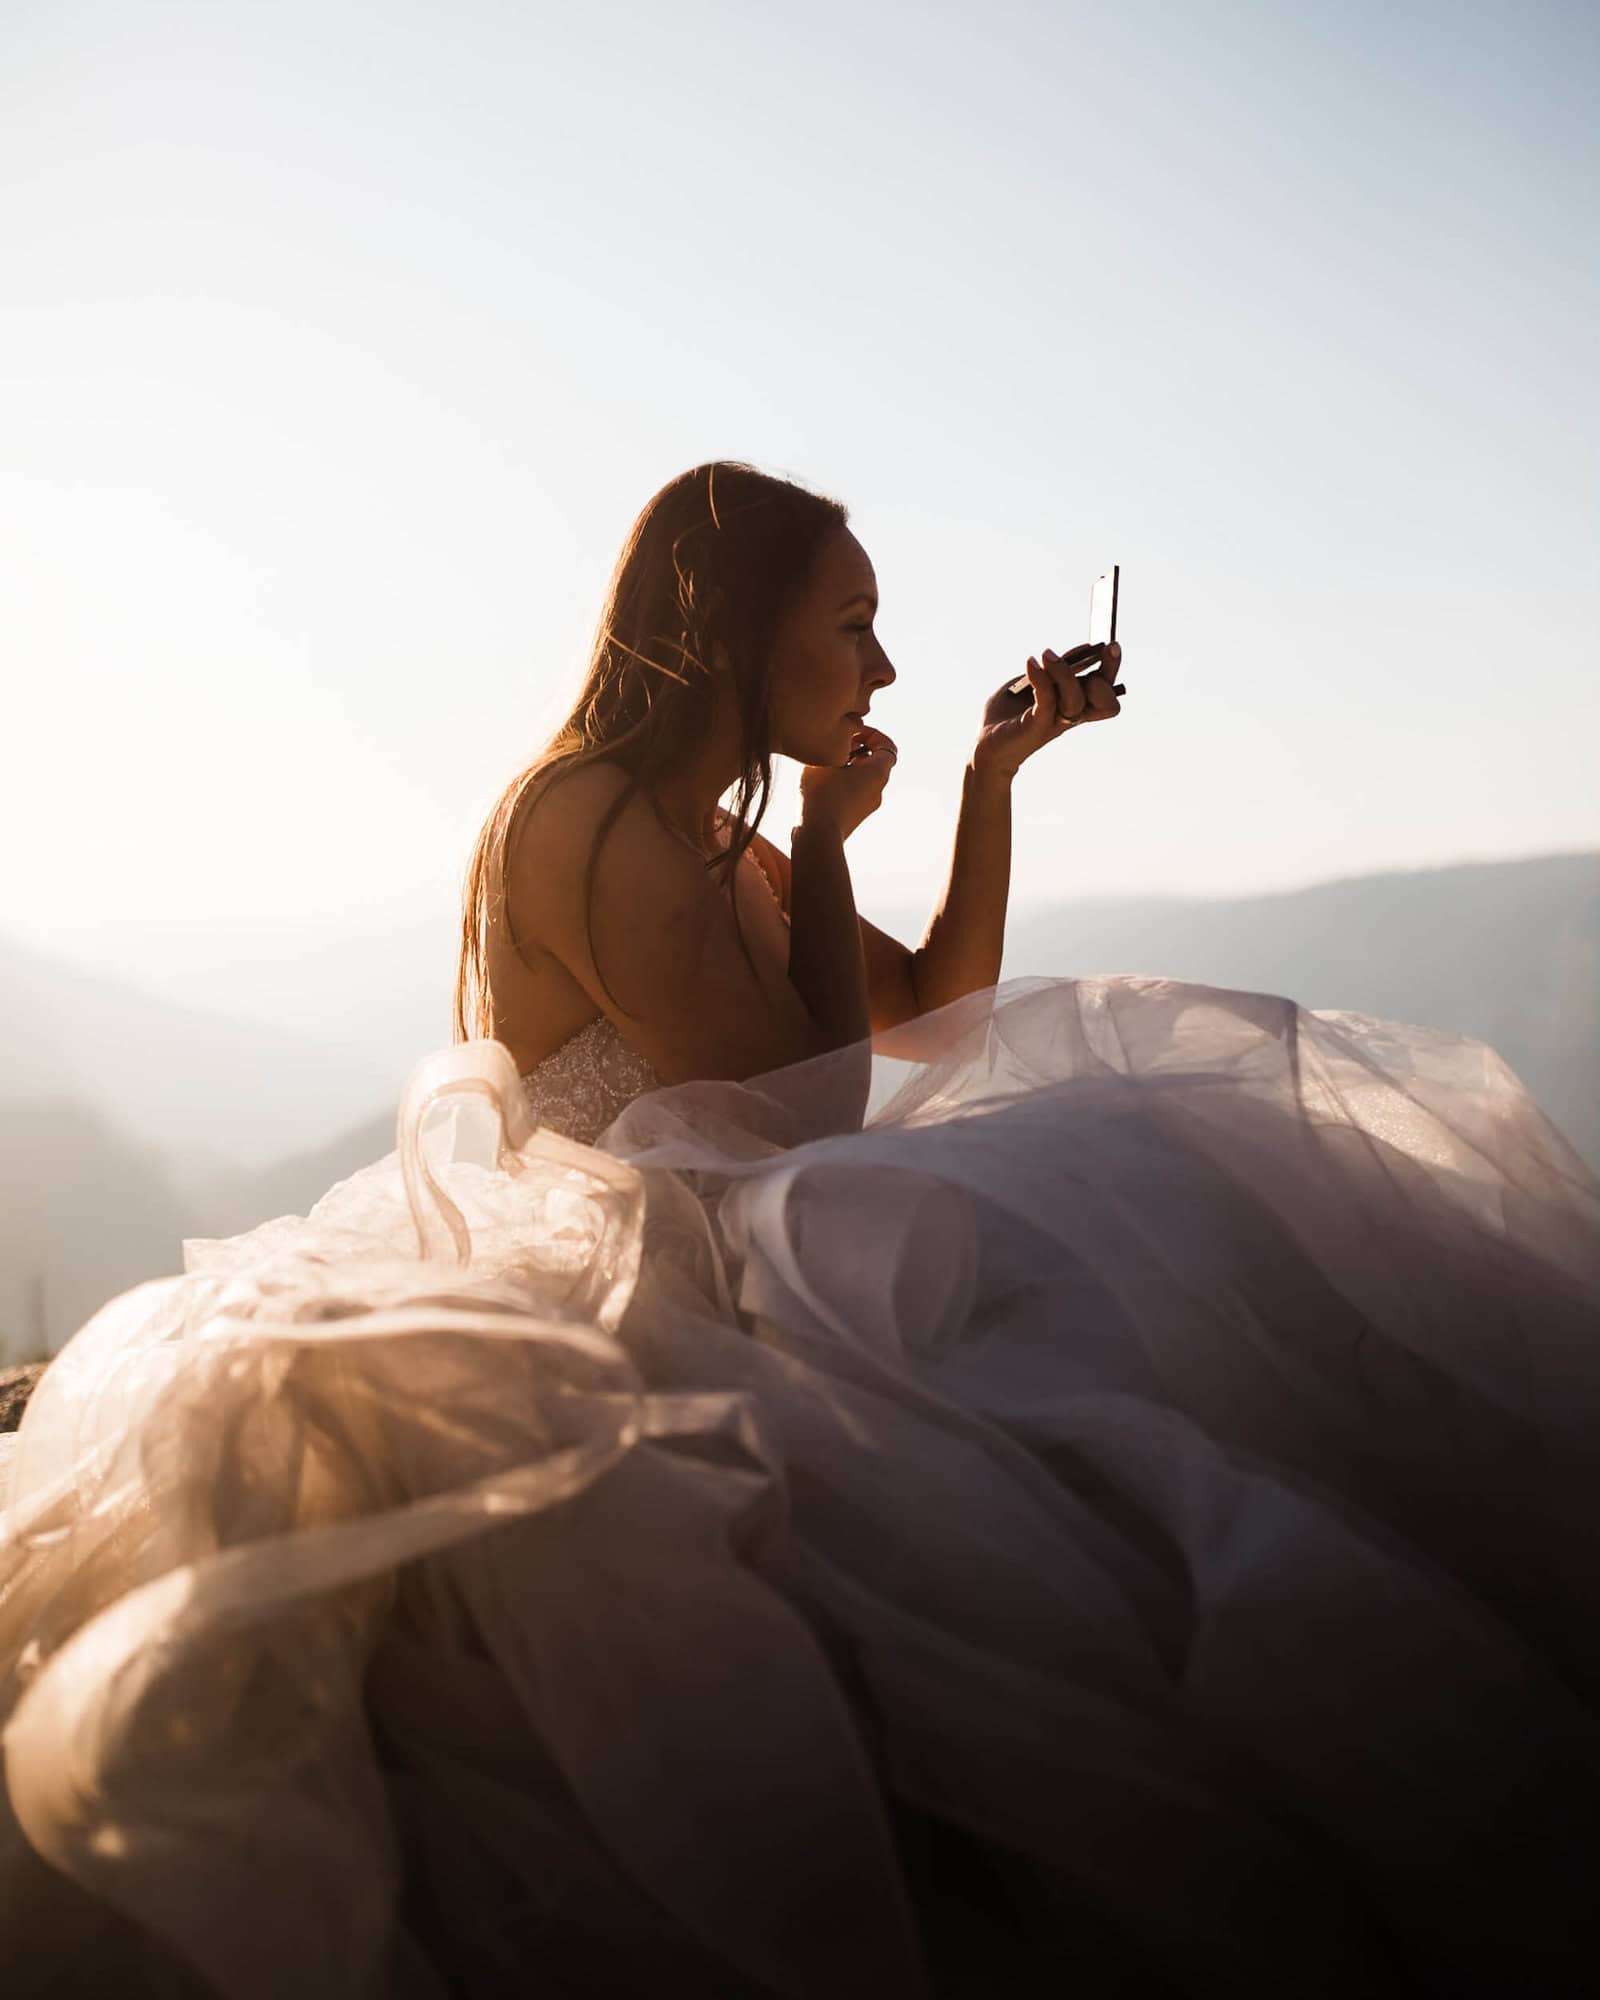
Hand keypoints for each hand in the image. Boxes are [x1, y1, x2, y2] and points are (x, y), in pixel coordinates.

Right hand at [798, 723, 898, 840]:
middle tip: (835, 749)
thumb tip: (837, 744)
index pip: (887, 745)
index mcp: (879, 772)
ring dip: (848, 769)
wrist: (817, 835)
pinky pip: (854, 794)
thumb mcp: (825, 759)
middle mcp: (879, 789)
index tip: (850, 733)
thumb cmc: (822, 794)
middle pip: (874, 762)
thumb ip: (835, 746)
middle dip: (856, 751)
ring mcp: (869, 806)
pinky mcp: (856, 818)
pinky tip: (820, 786)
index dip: (870, 734)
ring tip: (825, 767)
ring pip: (863, 779)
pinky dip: (843, 785)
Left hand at [971, 641, 1123, 779]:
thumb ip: (1053, 669)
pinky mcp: (1036, 726)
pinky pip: (1047, 701)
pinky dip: (1041, 680)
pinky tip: (1031, 663)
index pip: (1105, 689)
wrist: (988, 742)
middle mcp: (1072, 715)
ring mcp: (1056, 722)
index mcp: (1076, 704)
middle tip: (1104, 647)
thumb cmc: (1010, 713)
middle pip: (1106, 699)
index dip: (1112, 667)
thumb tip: (1078, 650)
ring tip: (1046, 654)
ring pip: (1076, 699)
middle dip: (1109, 671)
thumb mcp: (1033, 682)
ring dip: (1064, 672)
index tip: (1110, 643)